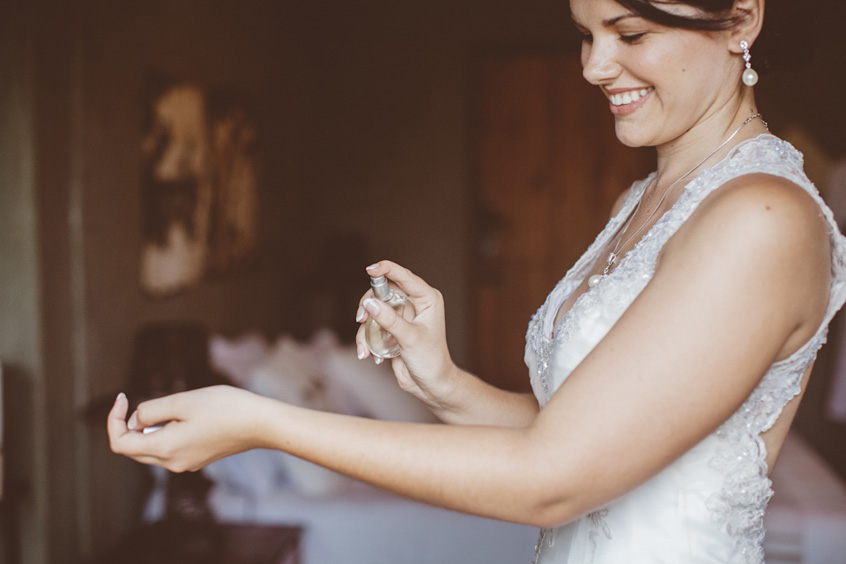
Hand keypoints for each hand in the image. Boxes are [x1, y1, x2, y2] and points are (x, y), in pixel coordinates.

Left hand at [107, 385, 267, 472]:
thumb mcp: (183, 401)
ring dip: (148, 428)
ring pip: (151, 449)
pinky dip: (165, 432)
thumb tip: (136, 420)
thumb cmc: (226, 408)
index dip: (113, 421)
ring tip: (170, 406)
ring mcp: (186, 464)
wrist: (261, 424)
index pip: (121, 444)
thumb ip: (151, 410)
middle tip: (136, 400)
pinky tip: (185, 416)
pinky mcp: (198, 459)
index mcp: (166, 448)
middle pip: (134, 449)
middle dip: (128, 425)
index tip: (123, 398)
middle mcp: (172, 463)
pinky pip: (169, 449)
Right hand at [355, 261, 459, 410]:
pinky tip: (369, 355)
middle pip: (383, 291)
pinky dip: (366, 339)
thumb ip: (390, 320)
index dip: (387, 270)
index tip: (371, 269)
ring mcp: (401, 316)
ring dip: (366, 328)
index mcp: (427, 299)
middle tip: (361, 318)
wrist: (431, 385)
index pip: (405, 278)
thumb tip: (370, 304)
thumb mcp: (410, 339)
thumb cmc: (430, 360)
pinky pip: (372, 326)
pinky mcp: (391, 329)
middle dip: (369, 305)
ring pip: (374, 309)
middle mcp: (414, 304)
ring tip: (365, 348)